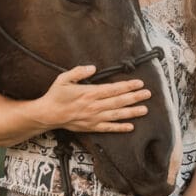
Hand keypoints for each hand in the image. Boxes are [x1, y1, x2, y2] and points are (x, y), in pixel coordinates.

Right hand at [36, 65, 150, 132]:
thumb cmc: (55, 95)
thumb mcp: (63, 78)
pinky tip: (131, 126)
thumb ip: (78, 72)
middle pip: (118, 101)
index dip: (127, 86)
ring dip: (132, 112)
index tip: (139, 83)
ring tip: (145, 109)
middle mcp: (94, 106)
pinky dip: (120, 127)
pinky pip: (109, 128)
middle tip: (147, 94)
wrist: (48, 115)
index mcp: (89, 93)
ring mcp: (94, 118)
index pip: (113, 89)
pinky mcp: (91, 127)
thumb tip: (92, 67)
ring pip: (117, 115)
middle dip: (134, 97)